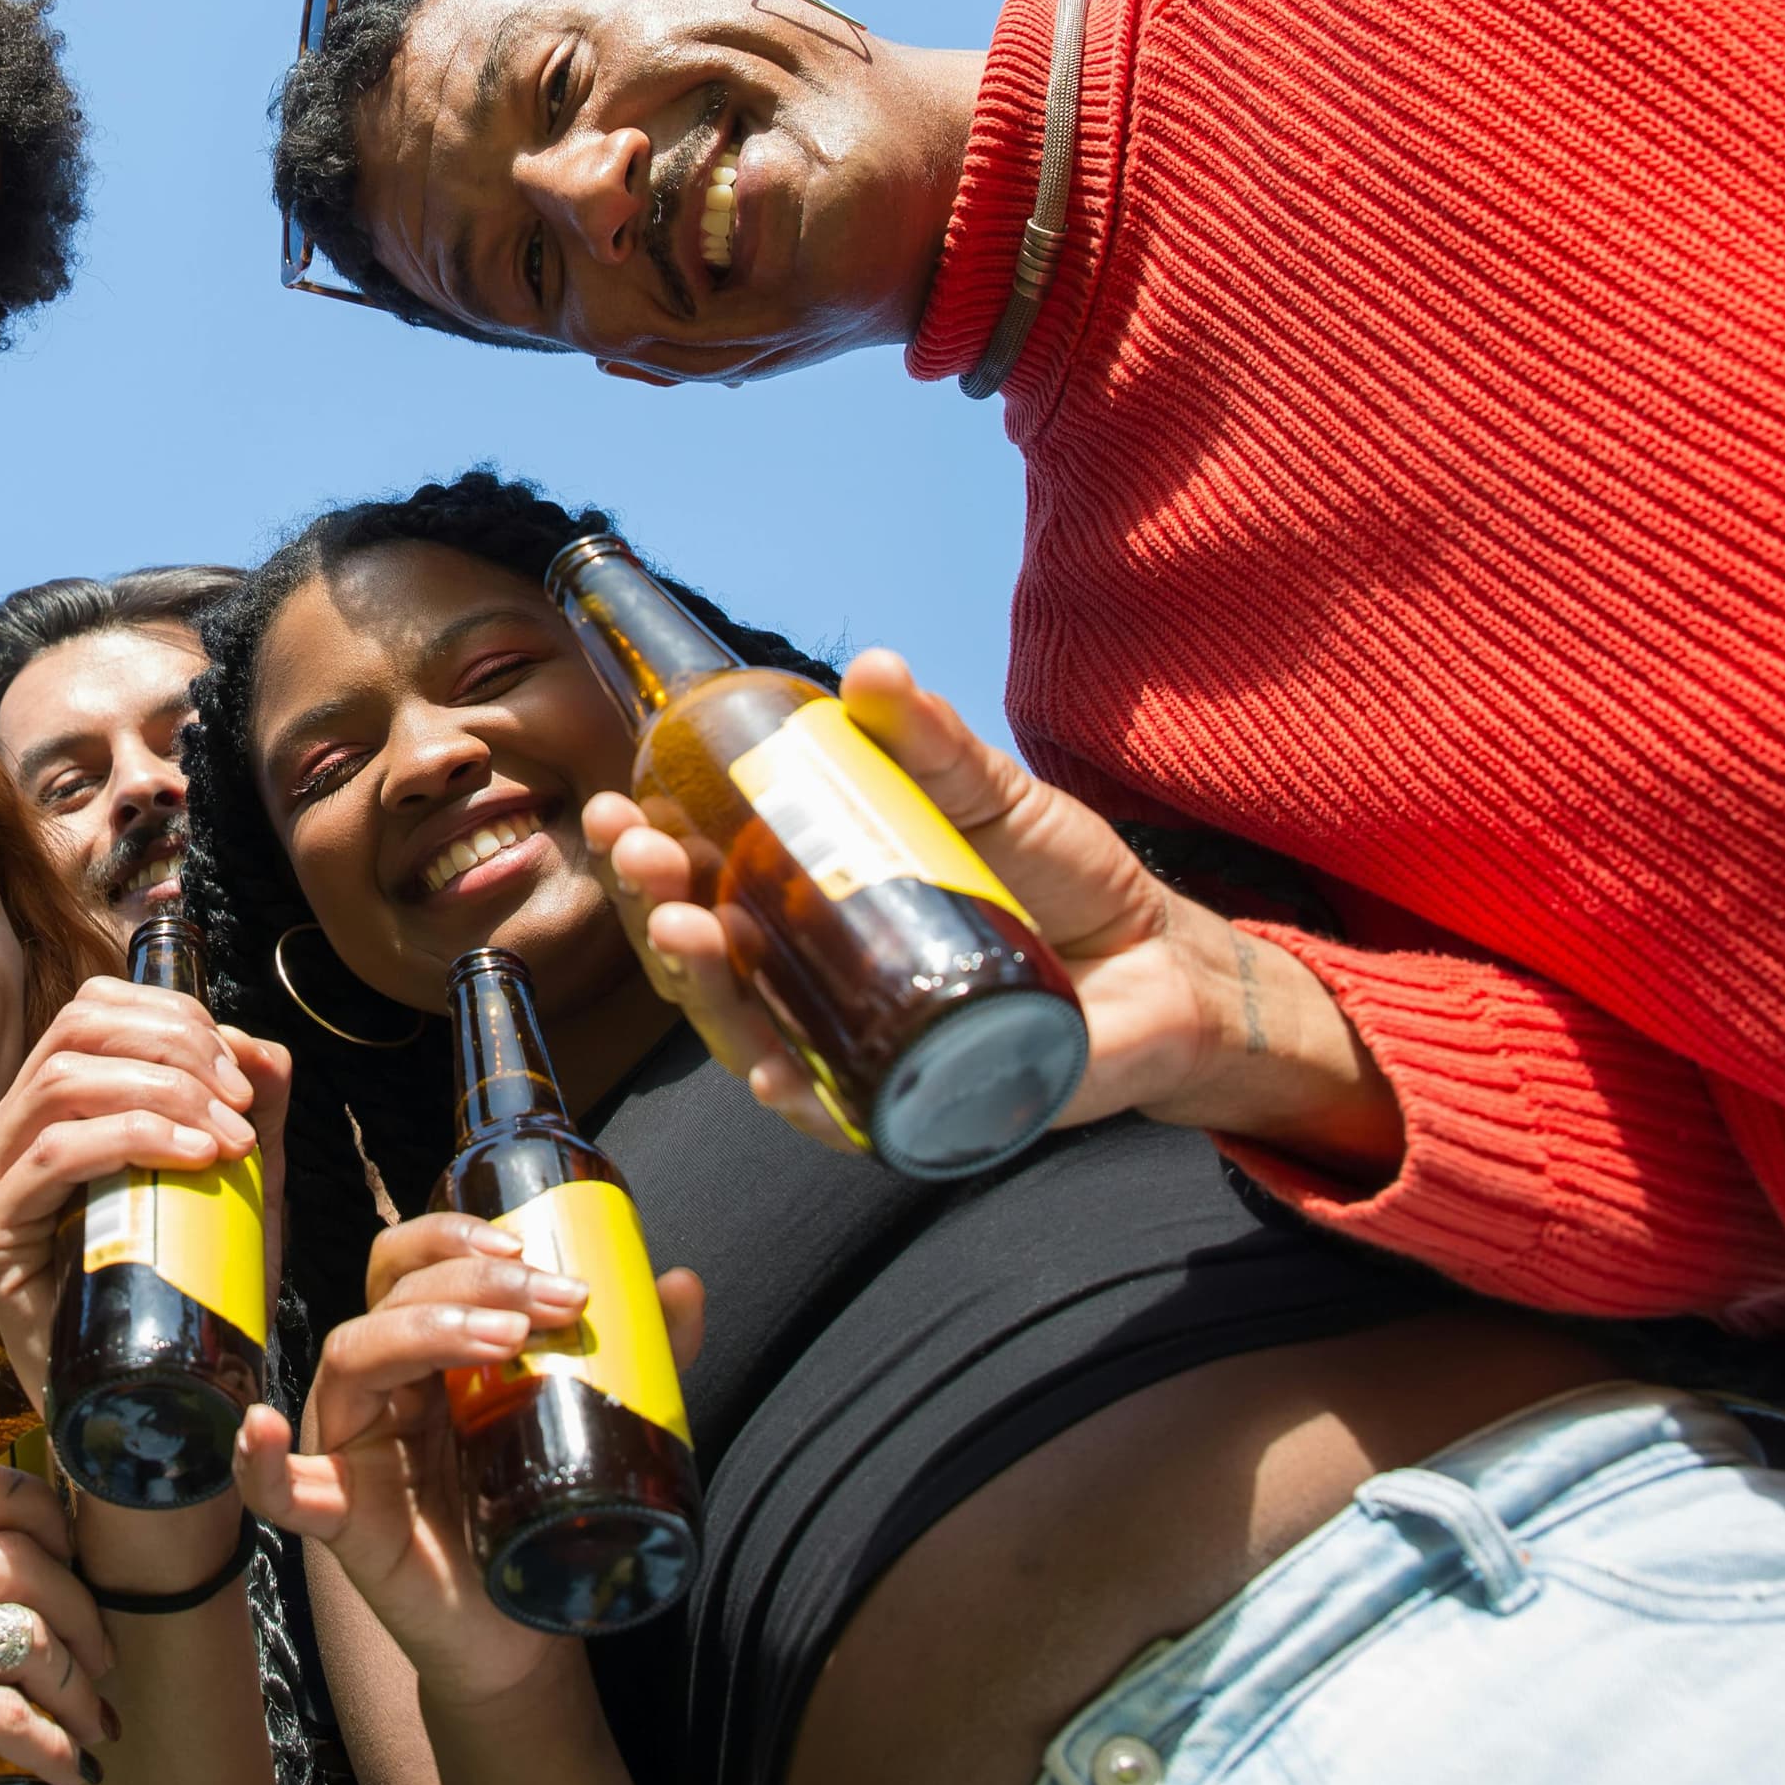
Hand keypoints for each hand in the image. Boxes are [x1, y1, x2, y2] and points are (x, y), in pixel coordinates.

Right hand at [0, 978, 284, 1397]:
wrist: (153, 1407)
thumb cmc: (181, 1298)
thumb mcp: (227, 1186)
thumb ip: (245, 1114)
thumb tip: (262, 1047)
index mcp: (40, 1115)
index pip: (89, 1015)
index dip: (170, 1017)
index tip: (238, 1072)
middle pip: (77, 1032)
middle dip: (174, 1048)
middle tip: (238, 1104)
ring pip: (65, 1083)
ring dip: (164, 1092)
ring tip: (226, 1140)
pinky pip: (54, 1155)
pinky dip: (133, 1138)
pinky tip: (193, 1158)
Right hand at [0, 1457, 119, 1784]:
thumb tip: (51, 1554)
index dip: (39, 1508)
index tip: (72, 1558)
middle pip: (15, 1559)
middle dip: (82, 1613)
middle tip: (99, 1661)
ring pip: (25, 1634)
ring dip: (77, 1688)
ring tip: (88, 1723)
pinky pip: (11, 1714)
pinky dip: (55, 1748)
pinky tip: (65, 1767)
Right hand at [233, 1211, 702, 1718]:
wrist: (524, 1633)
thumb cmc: (537, 1514)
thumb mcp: (594, 1424)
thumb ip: (636, 1361)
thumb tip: (683, 1286)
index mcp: (424, 1351)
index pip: (409, 1262)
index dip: (456, 1239)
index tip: (529, 1247)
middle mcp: (377, 1385)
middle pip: (391, 1296)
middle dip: (471, 1282)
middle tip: (552, 1302)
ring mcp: (350, 1448)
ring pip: (351, 1356)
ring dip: (420, 1332)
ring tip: (503, 1342)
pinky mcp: (340, 1520)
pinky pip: (282, 1490)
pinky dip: (262, 1460)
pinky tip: (264, 1429)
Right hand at [596, 650, 1402, 1176]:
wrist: (1166, 965)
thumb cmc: (1068, 880)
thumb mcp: (992, 797)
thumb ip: (932, 743)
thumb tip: (870, 671)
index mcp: (815, 904)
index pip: (704, 881)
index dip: (648, 851)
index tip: (618, 807)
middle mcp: (819, 980)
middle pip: (706, 958)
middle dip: (652, 908)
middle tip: (643, 860)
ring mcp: (858, 1043)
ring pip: (750, 1032)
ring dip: (704, 991)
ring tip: (684, 932)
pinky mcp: (915, 1103)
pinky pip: (839, 1113)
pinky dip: (798, 1096)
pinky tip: (767, 1072)